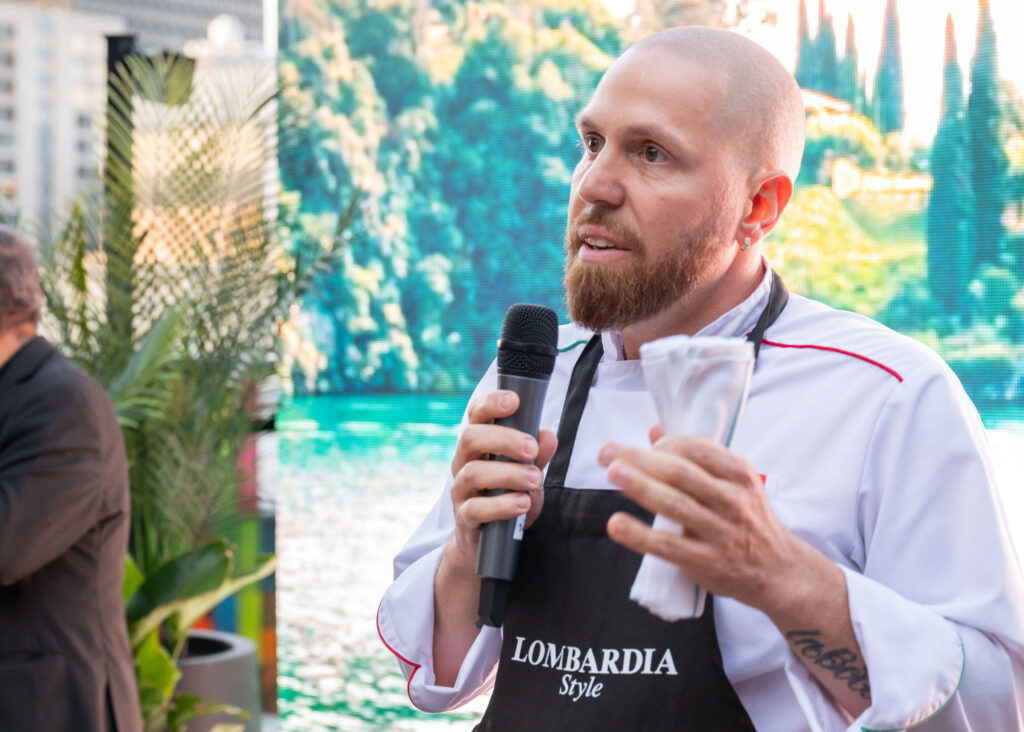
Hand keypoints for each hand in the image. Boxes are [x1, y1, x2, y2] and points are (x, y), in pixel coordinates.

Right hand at [445, 390, 557, 574]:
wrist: (488, 542)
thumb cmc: (506, 498)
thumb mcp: (527, 474)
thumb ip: (538, 456)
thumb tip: (548, 435)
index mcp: (479, 445)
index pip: (476, 415)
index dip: (490, 403)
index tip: (514, 401)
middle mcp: (464, 463)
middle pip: (470, 437)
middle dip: (504, 439)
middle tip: (532, 450)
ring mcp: (461, 490)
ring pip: (474, 472)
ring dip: (508, 473)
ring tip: (535, 480)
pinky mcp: (465, 518)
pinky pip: (475, 509)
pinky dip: (501, 505)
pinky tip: (522, 504)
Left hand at [598, 429, 815, 615]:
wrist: (778, 570)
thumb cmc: (748, 519)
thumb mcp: (734, 483)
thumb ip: (696, 457)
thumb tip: (654, 431)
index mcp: (739, 474)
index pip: (696, 448)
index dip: (662, 444)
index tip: (635, 447)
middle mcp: (733, 500)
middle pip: (679, 472)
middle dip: (640, 459)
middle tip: (606, 453)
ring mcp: (721, 532)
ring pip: (674, 504)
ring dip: (640, 486)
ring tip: (612, 473)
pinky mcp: (707, 562)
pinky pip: (668, 546)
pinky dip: (639, 535)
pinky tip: (616, 524)